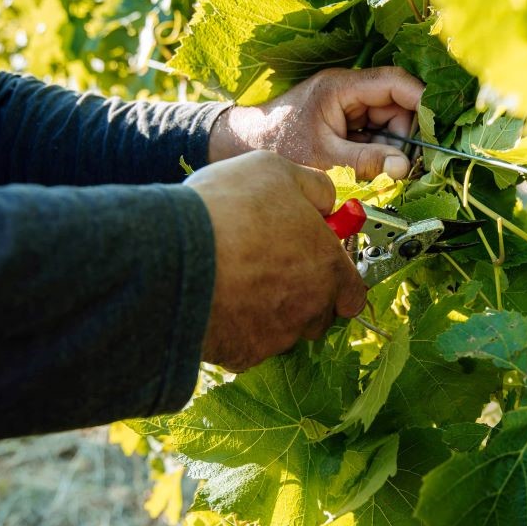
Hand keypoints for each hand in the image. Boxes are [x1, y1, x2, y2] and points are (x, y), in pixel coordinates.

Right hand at [185, 150, 367, 371]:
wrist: (173, 254)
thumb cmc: (229, 209)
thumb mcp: (279, 171)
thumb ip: (314, 189)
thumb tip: (327, 202)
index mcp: (328, 269)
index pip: (353, 293)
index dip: (337, 279)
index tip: (316, 262)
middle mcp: (310, 309)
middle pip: (318, 314)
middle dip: (302, 296)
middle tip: (269, 267)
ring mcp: (277, 337)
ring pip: (282, 331)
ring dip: (268, 312)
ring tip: (236, 279)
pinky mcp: (242, 355)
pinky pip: (246, 346)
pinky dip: (236, 330)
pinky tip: (217, 300)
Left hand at [208, 67, 423, 179]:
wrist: (247, 146)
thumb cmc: (278, 144)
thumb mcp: (325, 156)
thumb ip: (366, 161)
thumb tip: (403, 167)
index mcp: (343, 87)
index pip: (395, 84)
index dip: (420, 102)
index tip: (435, 128)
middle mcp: (349, 91)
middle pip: (397, 106)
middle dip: (404, 137)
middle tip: (401, 166)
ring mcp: (348, 106)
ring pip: (389, 123)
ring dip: (391, 148)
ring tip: (378, 170)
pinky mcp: (346, 122)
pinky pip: (375, 134)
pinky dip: (378, 152)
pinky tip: (369, 166)